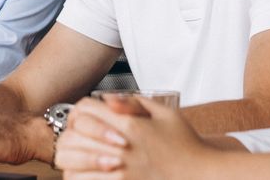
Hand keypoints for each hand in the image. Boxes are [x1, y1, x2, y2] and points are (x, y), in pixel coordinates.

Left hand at [55, 96, 220, 179]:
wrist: (201, 175)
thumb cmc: (185, 144)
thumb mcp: (165, 112)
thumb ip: (134, 102)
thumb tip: (108, 99)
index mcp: (130, 125)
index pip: (85, 110)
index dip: (79, 112)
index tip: (84, 118)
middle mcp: (121, 148)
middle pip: (72, 137)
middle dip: (68, 136)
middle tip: (74, 139)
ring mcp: (120, 171)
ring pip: (72, 165)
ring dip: (70, 161)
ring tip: (76, 159)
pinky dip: (79, 179)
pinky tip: (85, 175)